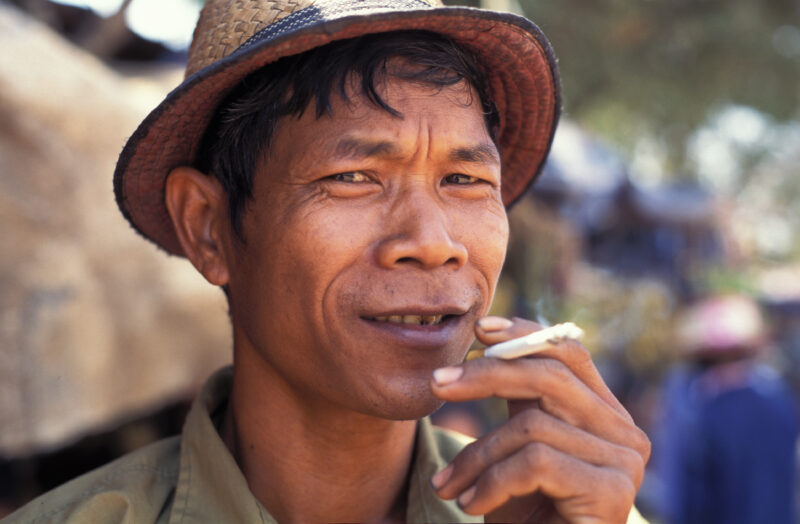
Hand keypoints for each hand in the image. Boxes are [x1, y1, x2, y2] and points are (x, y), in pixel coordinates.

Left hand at [429, 317, 649, 523]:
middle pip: (550, 376)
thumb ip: (519, 400)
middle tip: (437, 383)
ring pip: (532, 425)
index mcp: (605, 415)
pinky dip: (492, 482)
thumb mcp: (516, 447)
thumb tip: (488, 340)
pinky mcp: (613, 492)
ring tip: (449, 487)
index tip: (479, 329)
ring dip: (477, 456)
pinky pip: (535, 461)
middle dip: (485, 375)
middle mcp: (625, 433)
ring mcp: (624, 463)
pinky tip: (472, 506)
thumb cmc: (524, 514)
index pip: (568, 352)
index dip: (524, 334)